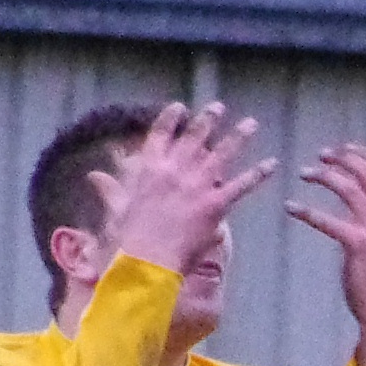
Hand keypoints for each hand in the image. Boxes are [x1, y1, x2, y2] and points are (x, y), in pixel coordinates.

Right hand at [89, 102, 276, 277]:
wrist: (148, 259)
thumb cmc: (129, 237)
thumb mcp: (117, 208)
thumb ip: (110, 189)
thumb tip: (93, 176)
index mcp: (150, 168)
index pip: (161, 135)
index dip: (171, 119)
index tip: (180, 107)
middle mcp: (175, 170)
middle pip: (195, 138)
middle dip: (208, 121)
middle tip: (219, 107)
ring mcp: (197, 185)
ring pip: (222, 155)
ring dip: (238, 137)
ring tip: (251, 124)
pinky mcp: (216, 204)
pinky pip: (242, 185)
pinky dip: (258, 173)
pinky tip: (272, 163)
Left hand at [290, 141, 365, 365]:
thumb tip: (355, 208)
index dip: (363, 154)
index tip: (342, 148)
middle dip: (342, 157)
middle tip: (320, 156)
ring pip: (349, 187)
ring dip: (324, 175)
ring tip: (304, 173)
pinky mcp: (358, 245)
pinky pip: (328, 219)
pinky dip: (306, 210)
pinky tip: (290, 208)